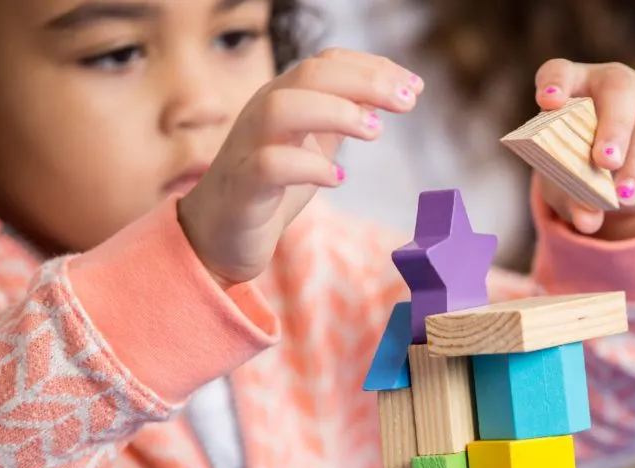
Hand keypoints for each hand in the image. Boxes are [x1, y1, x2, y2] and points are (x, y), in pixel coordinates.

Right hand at [179, 49, 422, 285]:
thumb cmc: (271, 188)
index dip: (373, 68)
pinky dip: (308, 167)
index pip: (327, 64)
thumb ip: (342, 119)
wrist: (219, 236)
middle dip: (365, 82)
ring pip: (282, 108)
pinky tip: (338, 179)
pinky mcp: (242, 187)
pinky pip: (269, 165)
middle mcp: (262, 114)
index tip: (414, 87)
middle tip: (406, 103)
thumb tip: (386, 96)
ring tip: (375, 130)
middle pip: (309, 76)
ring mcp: (248, 148)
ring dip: (335, 113)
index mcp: (284, 99)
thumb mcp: (314, 146)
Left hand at [533, 59, 634, 239]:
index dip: (555, 82)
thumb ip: (572, 200)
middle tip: (606, 163)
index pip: (559, 71)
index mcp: (575, 86)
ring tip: (626, 197)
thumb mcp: (569, 189)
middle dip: (615, 125)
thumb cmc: (584, 172)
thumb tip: (587, 220)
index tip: (549, 102)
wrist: (624, 179)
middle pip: (619, 86)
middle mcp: (616, 81)